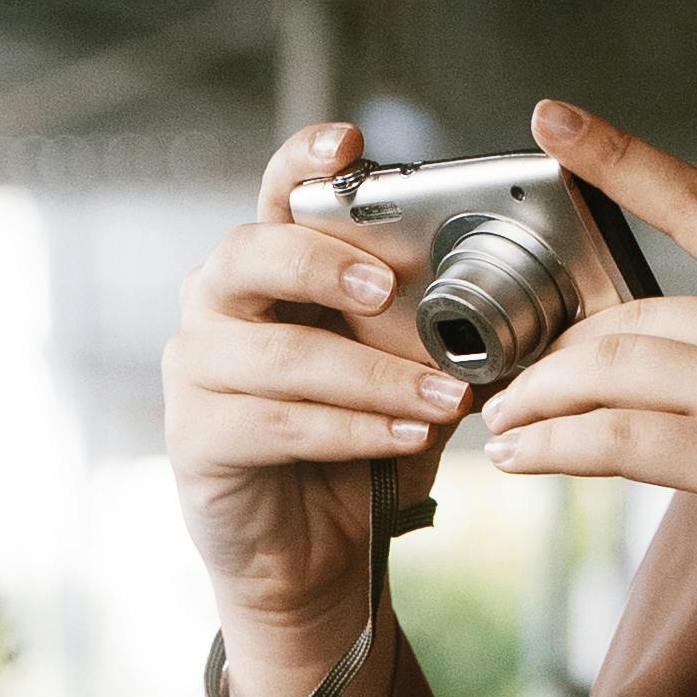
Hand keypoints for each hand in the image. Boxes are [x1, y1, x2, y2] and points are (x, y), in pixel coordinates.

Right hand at [163, 120, 472, 674]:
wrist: (313, 555)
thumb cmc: (358, 448)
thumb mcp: (405, 374)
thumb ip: (428, 331)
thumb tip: (500, 301)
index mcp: (270, 270)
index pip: (276, 194)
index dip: (305, 161)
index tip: (349, 141)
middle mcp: (218, 305)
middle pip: (253, 255)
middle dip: (326, 264)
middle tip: (388, 286)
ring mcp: (196, 370)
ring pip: (282, 356)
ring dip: (373, 377)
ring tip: (445, 399)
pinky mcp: (196, 438)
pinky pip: (278, 423)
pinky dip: (352, 430)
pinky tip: (406, 437)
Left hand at [473, 107, 696, 682]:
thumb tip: (656, 349)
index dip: (619, 157)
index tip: (554, 121)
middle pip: (635, 314)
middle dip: (558, 354)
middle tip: (513, 384)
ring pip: (611, 369)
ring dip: (539, 399)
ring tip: (506, 423)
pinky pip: (614, 437)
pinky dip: (554, 447)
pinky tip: (525, 459)